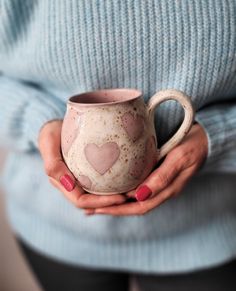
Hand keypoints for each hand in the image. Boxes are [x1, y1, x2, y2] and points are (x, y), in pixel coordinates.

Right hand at [38, 120, 126, 208]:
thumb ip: (52, 163)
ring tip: (134, 191)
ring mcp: (80, 179)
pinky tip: (129, 182)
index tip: (121, 198)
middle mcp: (72, 184)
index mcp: (61, 182)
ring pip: (98, 195)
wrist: (57, 125)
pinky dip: (114, 185)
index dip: (100, 203)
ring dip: (114, 197)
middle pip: (92, 203)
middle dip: (111, 203)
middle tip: (132, 196)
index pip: (81, 201)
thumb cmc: (52, 131)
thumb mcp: (48, 140)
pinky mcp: (88, 172)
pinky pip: (102, 183)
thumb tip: (68, 184)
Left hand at [85, 124, 207, 215]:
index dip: (119, 209)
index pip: (139, 206)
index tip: (98, 209)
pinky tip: (113, 188)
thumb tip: (139, 196)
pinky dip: (123, 191)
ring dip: (115, 202)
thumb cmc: (193, 145)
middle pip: (133, 206)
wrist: (205, 138)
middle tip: (89, 209)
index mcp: (168, 189)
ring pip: (134, 199)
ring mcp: (159, 184)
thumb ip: (162, 177)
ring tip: (94, 202)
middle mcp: (161, 190)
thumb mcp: (180, 158)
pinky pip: (138, 188)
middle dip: (112, 209)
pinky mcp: (156, 176)